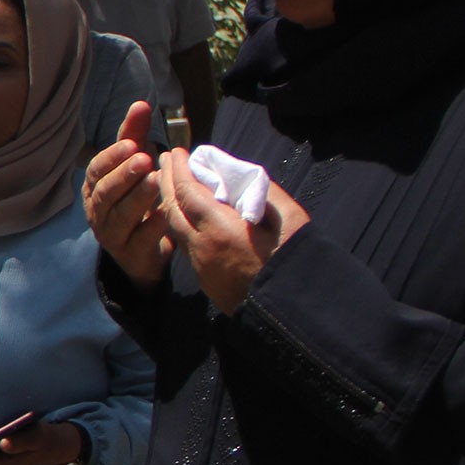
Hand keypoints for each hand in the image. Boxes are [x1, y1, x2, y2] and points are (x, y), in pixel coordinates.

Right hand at [83, 102, 172, 292]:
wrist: (142, 250)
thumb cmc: (136, 200)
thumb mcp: (134, 167)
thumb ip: (135, 137)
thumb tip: (141, 103)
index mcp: (95, 188)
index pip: (96, 170)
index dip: (111, 157)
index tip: (131, 143)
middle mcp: (97, 211)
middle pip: (105, 193)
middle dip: (124, 175)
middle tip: (144, 158)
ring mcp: (111, 235)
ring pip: (119, 216)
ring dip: (137, 197)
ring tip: (155, 181)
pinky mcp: (129, 254)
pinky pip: (139, 239)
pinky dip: (152, 226)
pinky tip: (166, 213)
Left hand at [155, 148, 310, 312]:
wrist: (293, 312)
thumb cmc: (297, 261)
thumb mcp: (290, 219)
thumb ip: (264, 193)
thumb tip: (243, 177)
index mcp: (221, 229)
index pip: (188, 191)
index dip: (179, 170)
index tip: (176, 152)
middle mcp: (202, 248)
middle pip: (173, 209)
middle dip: (167, 182)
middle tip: (166, 162)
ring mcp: (201, 267)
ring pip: (175, 230)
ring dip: (171, 205)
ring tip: (173, 185)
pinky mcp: (206, 281)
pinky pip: (186, 247)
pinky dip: (181, 225)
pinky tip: (188, 217)